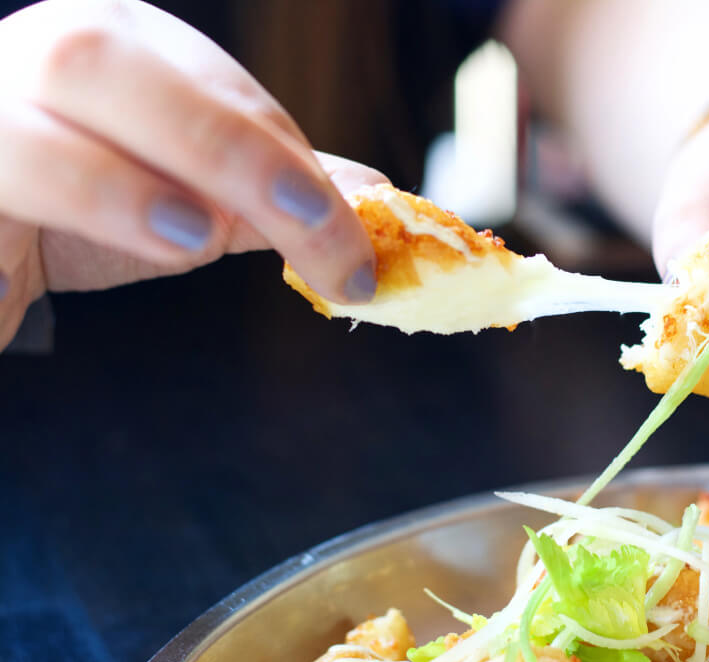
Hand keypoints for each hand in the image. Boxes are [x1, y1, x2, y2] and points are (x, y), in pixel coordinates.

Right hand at [0, 0, 384, 348]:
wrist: (0, 225)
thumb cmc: (98, 195)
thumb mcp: (198, 189)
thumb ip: (279, 190)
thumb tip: (382, 200)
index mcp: (126, 45)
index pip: (218, 94)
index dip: (293, 168)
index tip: (354, 255)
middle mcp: (41, 56)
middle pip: (113, 71)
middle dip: (227, 153)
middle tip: (306, 227)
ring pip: (28, 127)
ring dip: (116, 190)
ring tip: (191, 239)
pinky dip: (31, 229)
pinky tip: (35, 281)